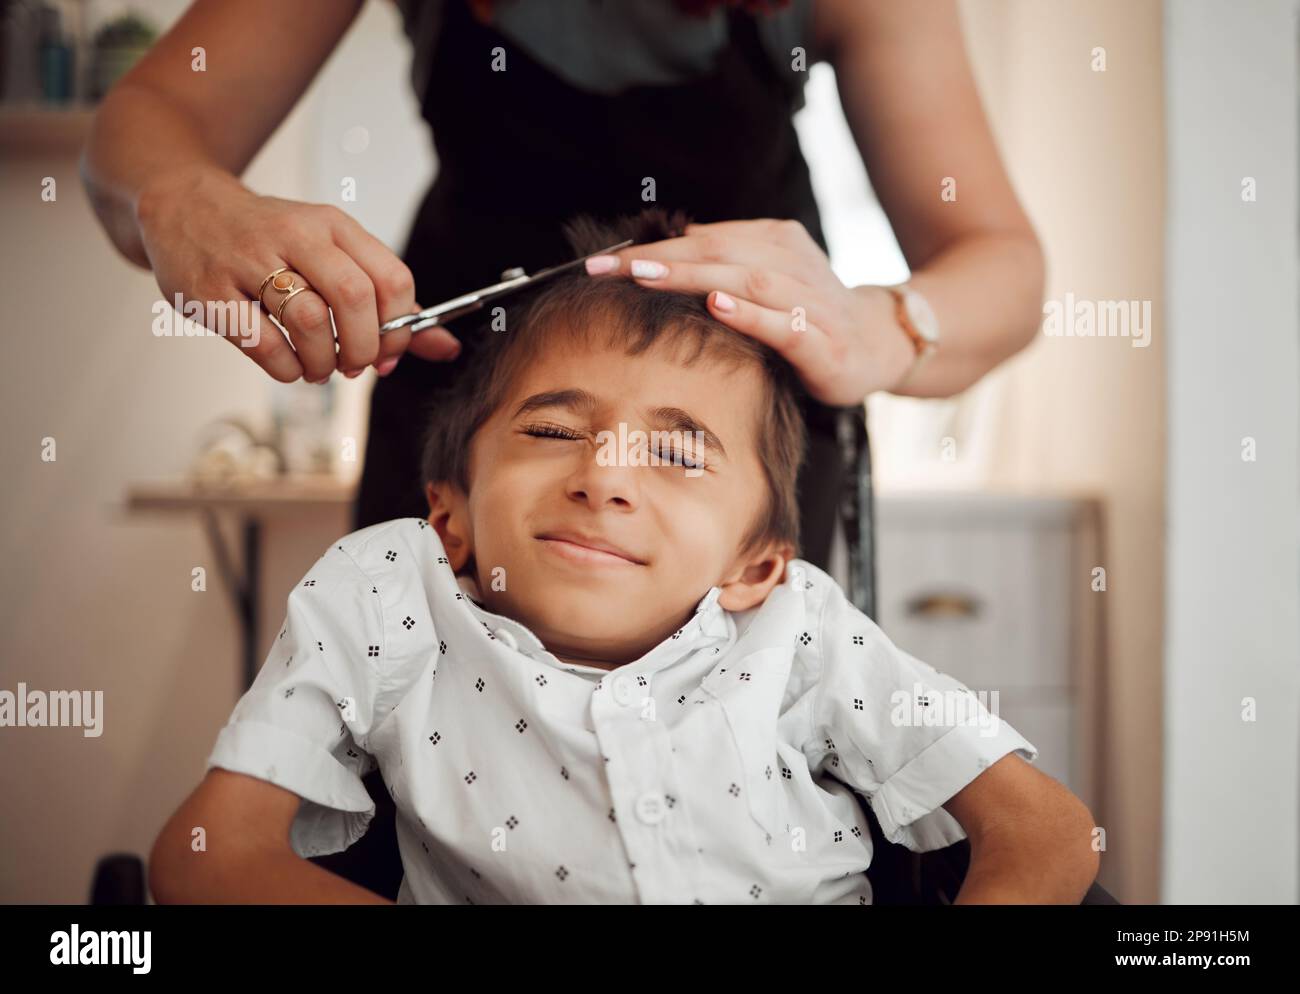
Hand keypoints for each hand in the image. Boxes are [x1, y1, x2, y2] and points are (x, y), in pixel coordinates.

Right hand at [135, 163, 460, 382]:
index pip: (392, 279)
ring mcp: (248, 263)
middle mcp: (294, 236)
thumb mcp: (332, 252)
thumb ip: (387, 301)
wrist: (182, 206)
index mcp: (332, 225)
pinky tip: (290, 365)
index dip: (401, 328)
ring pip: (311, 324)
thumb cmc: (271, 240)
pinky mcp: (212, 294)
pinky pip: (265, 346)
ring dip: (325, 362)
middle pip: (355, 300)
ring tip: (320, 367)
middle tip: (357, 365)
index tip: (391, 352)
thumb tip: (446, 347)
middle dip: (365, 348)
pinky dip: (288, 369)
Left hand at [585, 219, 914, 405]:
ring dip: (693, 276)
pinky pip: (786, 324)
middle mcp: (795, 263)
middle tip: (607, 268)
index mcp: (776, 241)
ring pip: (748, 280)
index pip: (704, 239)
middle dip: (658, 259)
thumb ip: (723, 264)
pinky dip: (750, 314)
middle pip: (718, 252)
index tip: (599, 261)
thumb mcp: (766, 281)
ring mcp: (814, 301)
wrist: (880, 345)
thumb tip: (669, 248)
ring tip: (644, 276)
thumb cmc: (808, 315)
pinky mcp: (826, 344)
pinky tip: (716, 306)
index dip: (651, 247)